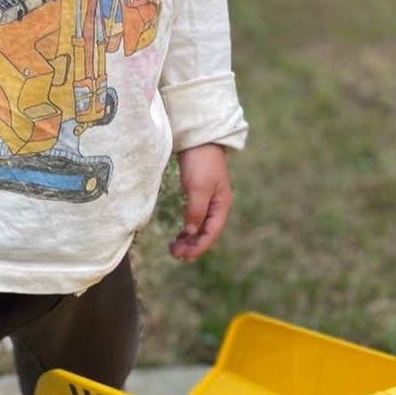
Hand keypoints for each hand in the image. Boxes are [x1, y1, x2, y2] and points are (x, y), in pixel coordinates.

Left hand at [170, 143, 232, 260]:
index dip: (199, 246)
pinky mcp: (199, 194)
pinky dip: (188, 228)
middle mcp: (217, 205)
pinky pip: (195, 217)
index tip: (184, 256)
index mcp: (221, 205)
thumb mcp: (198, 188)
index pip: (211, 232)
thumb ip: (196, 210)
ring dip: (189, 238)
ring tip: (174, 247)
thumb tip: (192, 231)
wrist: (199, 138)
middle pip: (206, 232)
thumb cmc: (201, 162)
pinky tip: (180, 234)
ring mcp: (209, 199)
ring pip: (200, 226)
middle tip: (175, 254)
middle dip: (192, 245)